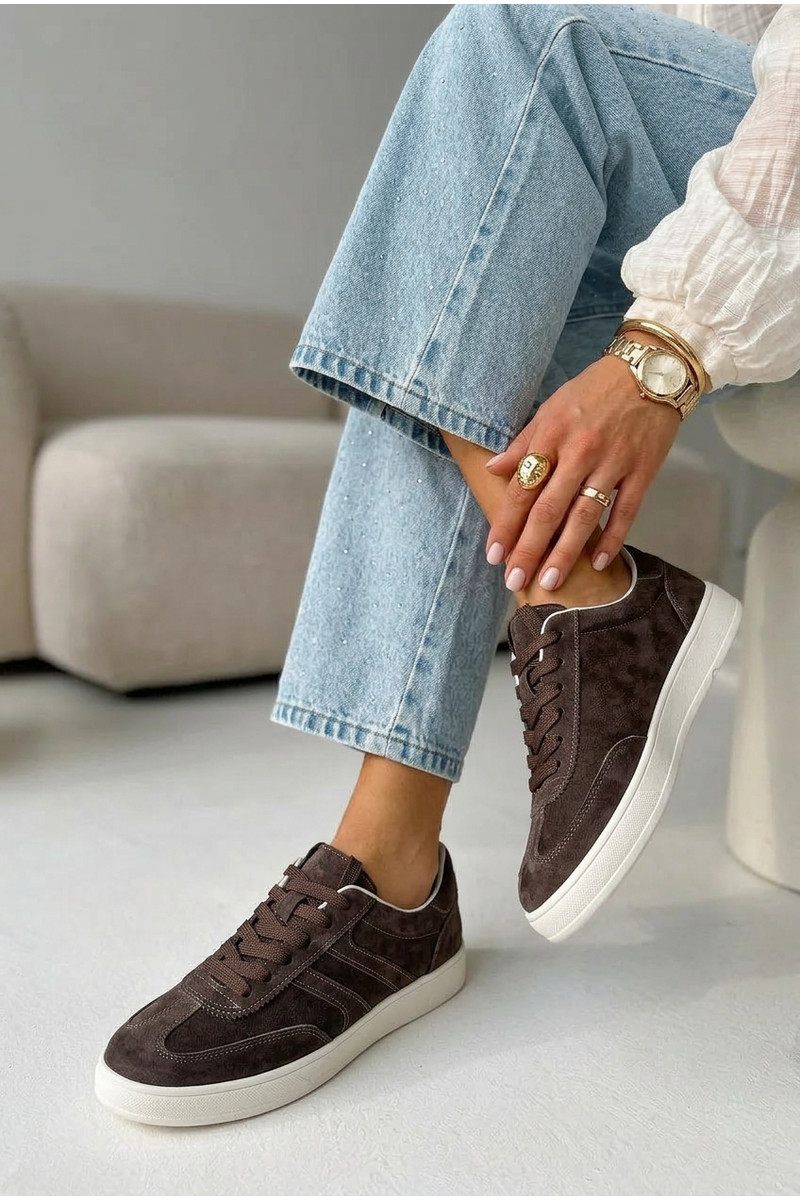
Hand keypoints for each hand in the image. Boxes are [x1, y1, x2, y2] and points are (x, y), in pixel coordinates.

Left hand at [484, 350, 681, 590]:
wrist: (652, 368)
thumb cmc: (595, 389)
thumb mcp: (551, 407)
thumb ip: (523, 443)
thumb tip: (491, 469)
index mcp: (552, 434)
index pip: (523, 488)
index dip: (506, 524)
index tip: (494, 555)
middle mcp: (580, 451)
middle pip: (549, 509)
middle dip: (529, 549)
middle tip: (515, 582)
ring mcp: (613, 462)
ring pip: (584, 516)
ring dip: (565, 552)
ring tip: (550, 582)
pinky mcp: (642, 471)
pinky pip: (625, 512)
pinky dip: (612, 539)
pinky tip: (596, 564)